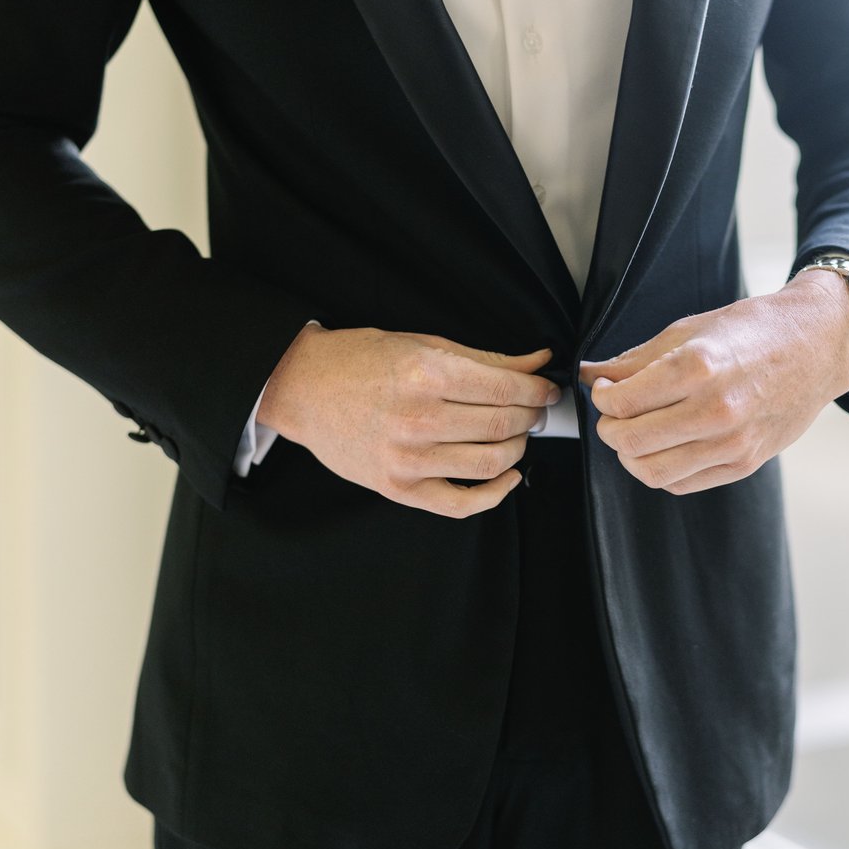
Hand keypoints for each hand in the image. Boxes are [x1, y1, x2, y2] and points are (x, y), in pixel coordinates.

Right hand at [257, 324, 560, 517]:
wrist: (302, 389)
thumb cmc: (357, 362)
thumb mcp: (422, 344)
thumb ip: (485, 359)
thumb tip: (536, 363)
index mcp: (426, 374)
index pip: (506, 389)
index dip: (537, 391)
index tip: (546, 390)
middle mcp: (419, 419)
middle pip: (502, 424)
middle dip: (530, 416)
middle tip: (534, 409)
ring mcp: (408, 459)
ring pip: (491, 463)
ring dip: (517, 448)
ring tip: (516, 434)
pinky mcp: (399, 488)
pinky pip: (461, 504)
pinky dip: (494, 494)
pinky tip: (507, 476)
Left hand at [578, 271, 848, 495]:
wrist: (817, 345)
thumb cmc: (753, 330)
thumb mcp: (688, 330)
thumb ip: (634, 359)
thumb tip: (590, 374)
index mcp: (696, 367)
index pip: (622, 403)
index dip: (602, 398)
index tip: (605, 389)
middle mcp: (715, 409)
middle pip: (630, 442)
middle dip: (610, 429)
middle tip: (614, 413)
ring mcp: (732, 442)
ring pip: (652, 473)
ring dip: (631, 455)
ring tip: (636, 432)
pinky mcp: (744, 463)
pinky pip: (682, 483)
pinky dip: (661, 470)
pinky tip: (665, 445)